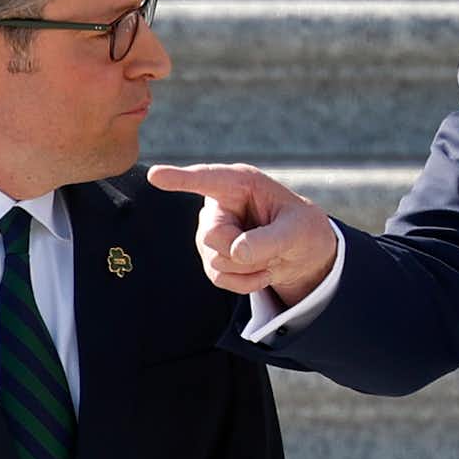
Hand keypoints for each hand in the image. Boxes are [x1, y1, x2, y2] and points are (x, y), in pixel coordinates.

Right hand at [145, 163, 339, 305]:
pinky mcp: (210, 257)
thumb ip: (269, 240)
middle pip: (212, 236)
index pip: (206, 180)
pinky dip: (245, 282)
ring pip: (215, 260)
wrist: (302, 253)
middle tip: (273, 247)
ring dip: (249, 268)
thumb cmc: (302, 230)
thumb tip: (235, 253)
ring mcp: (210, 233)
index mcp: (240, 183)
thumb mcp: (297, 232)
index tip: (155, 175)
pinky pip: (219, 278)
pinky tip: (262, 271)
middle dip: (244, 251)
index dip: (180, 179)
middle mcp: (218, 205)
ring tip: (270, 257)